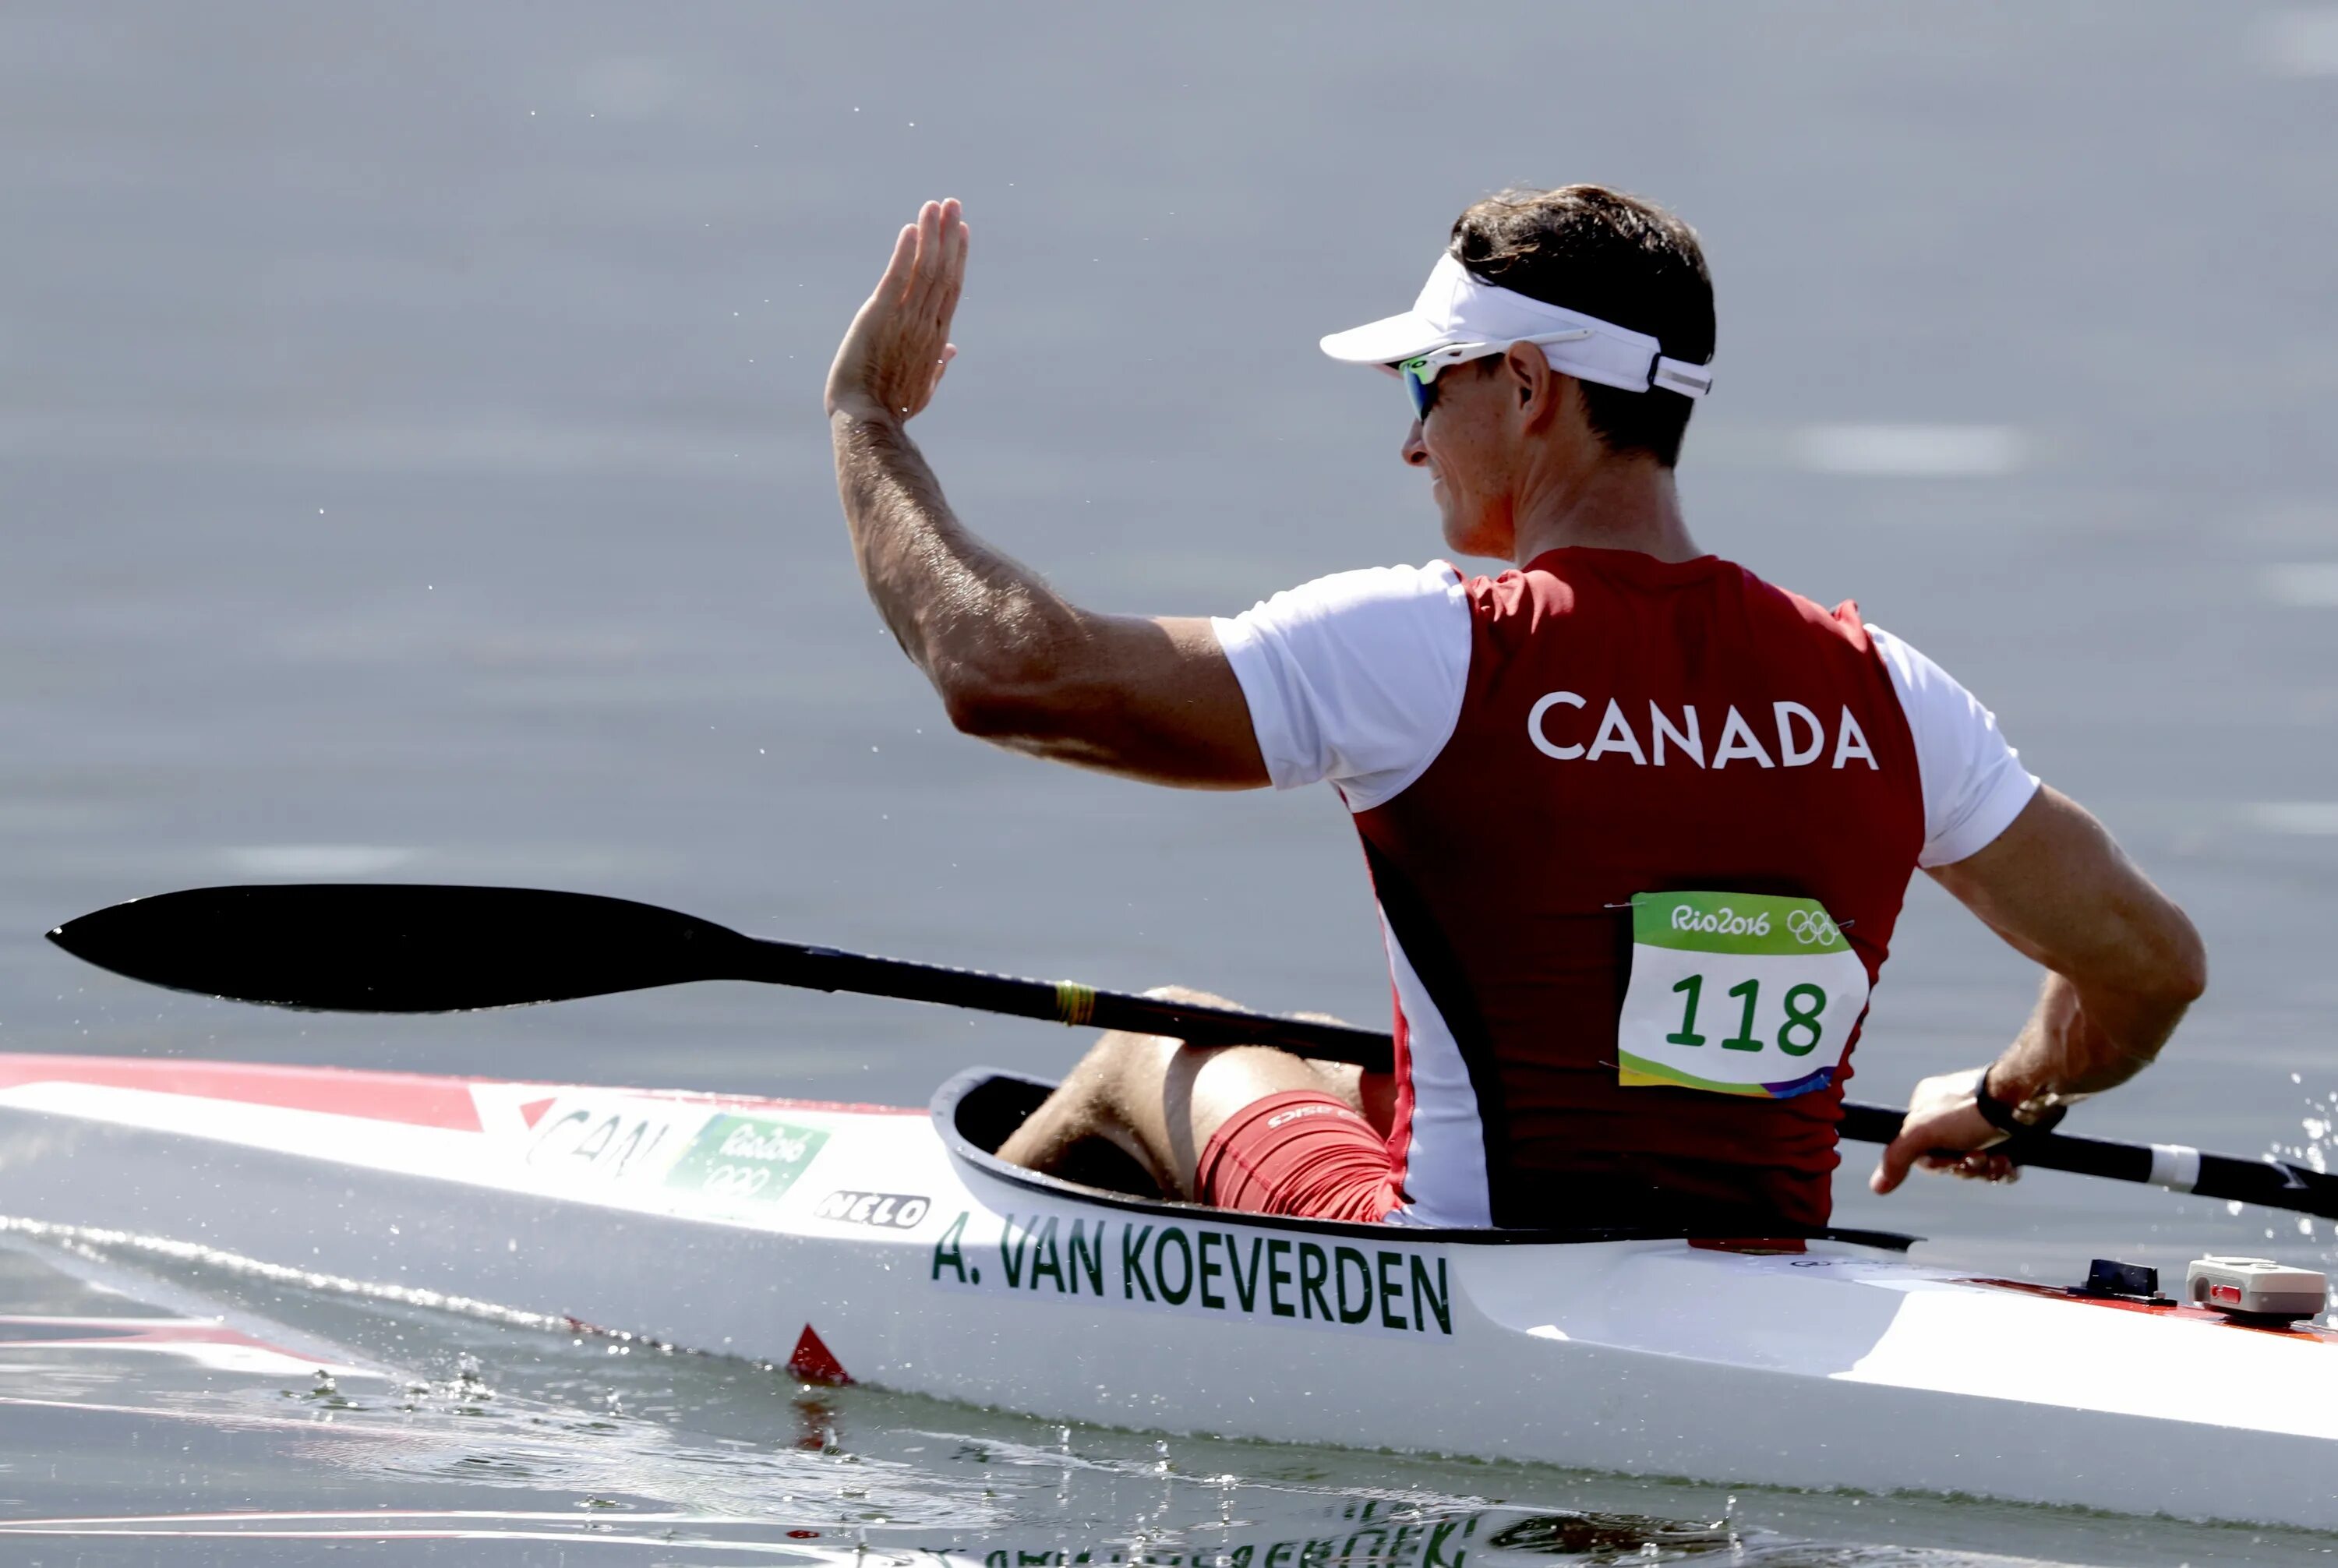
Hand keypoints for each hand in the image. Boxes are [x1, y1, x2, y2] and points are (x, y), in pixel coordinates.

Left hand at [825, 198, 966, 423]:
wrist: (867, 420)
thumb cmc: (892, 409)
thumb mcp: (923, 389)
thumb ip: (939, 366)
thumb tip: (952, 350)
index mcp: (936, 338)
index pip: (951, 288)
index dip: (957, 257)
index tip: (960, 231)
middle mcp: (925, 323)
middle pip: (942, 271)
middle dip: (948, 235)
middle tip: (953, 204)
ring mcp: (905, 318)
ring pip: (925, 269)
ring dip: (931, 235)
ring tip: (935, 206)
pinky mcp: (879, 316)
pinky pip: (896, 278)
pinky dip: (905, 253)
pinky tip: (911, 229)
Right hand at [1868, 1066, 2019, 1194]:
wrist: (2025, 1100)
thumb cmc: (1970, 1111)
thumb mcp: (1923, 1132)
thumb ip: (1897, 1157)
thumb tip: (1876, 1187)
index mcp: (1927, 1105)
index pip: (1920, 1149)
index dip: (1936, 1163)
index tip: (1949, 1161)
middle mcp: (1953, 1114)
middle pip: (1951, 1159)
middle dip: (1965, 1168)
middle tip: (1977, 1159)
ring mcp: (1982, 1123)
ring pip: (1977, 1163)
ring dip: (1986, 1171)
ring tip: (1998, 1161)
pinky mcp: (2009, 1133)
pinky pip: (2001, 1162)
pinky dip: (2004, 1169)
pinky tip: (2010, 1164)